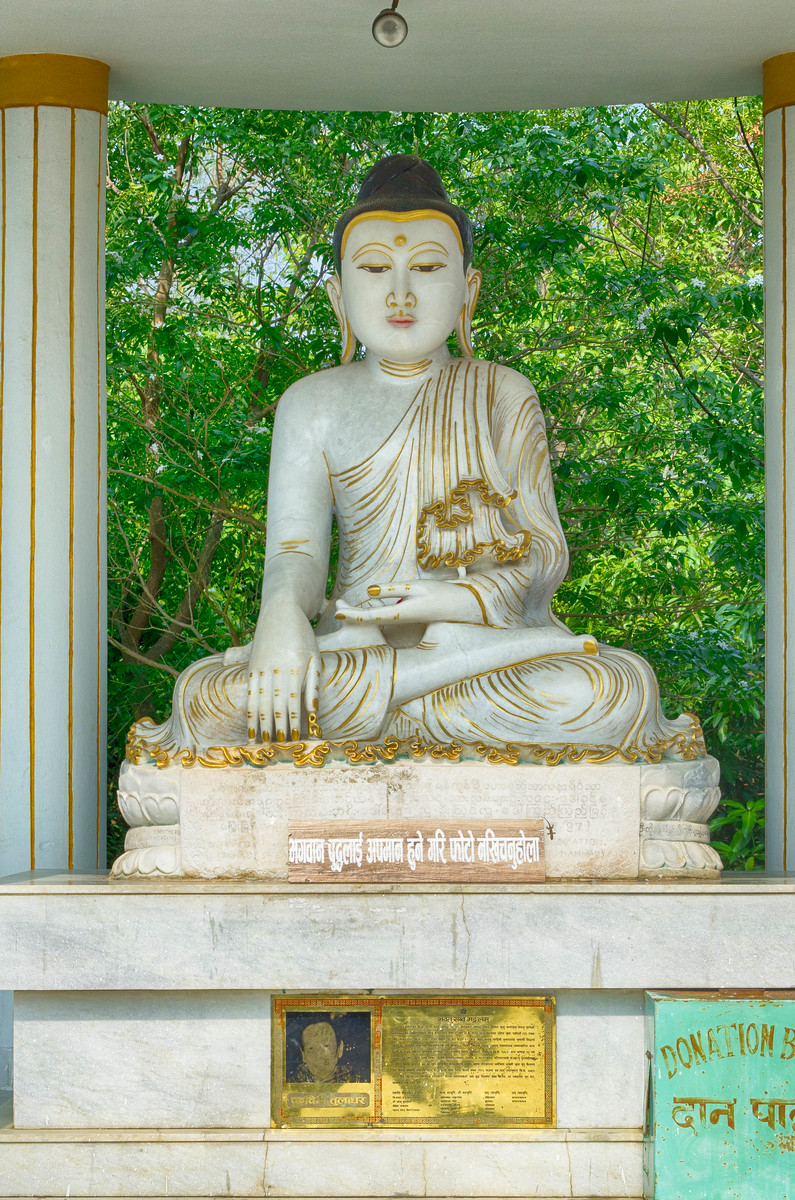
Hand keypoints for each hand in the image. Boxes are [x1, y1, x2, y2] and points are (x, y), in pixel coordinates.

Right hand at [247, 603, 319, 743]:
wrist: (281, 610)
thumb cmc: (303, 636)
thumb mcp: (315, 656)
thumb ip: (313, 684)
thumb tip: (313, 712)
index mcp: (297, 666)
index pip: (294, 700)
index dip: (293, 722)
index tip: (295, 739)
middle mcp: (278, 667)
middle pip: (276, 704)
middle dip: (277, 727)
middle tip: (279, 747)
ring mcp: (262, 666)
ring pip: (260, 700)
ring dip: (261, 724)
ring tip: (263, 742)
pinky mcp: (252, 666)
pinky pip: (249, 692)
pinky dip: (250, 711)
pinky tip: (250, 727)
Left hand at [334, 580, 481, 625]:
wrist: (464, 608)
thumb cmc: (442, 594)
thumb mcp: (416, 587)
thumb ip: (392, 590)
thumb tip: (368, 590)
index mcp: (400, 614)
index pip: (370, 616)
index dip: (352, 615)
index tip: (337, 611)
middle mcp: (399, 622)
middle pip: (368, 620)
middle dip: (351, 613)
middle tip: (336, 603)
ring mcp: (402, 623)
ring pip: (374, 620)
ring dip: (358, 613)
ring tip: (343, 604)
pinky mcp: (405, 620)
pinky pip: (383, 618)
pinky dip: (370, 611)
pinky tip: (365, 605)